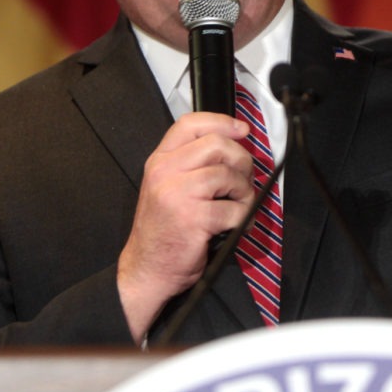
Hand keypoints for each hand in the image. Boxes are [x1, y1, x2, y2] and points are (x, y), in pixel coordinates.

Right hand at [117, 112, 252, 342]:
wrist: (146, 269)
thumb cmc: (163, 230)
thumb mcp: (167, 187)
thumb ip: (191, 164)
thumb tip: (234, 145)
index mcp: (160, 161)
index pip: (191, 123)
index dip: (222, 122)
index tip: (242, 130)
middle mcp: (165, 171)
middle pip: (217, 145)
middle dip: (241, 160)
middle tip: (243, 179)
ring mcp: (178, 194)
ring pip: (229, 175)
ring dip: (244, 192)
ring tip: (239, 205)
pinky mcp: (194, 218)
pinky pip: (235, 208)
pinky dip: (244, 217)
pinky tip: (238, 225)